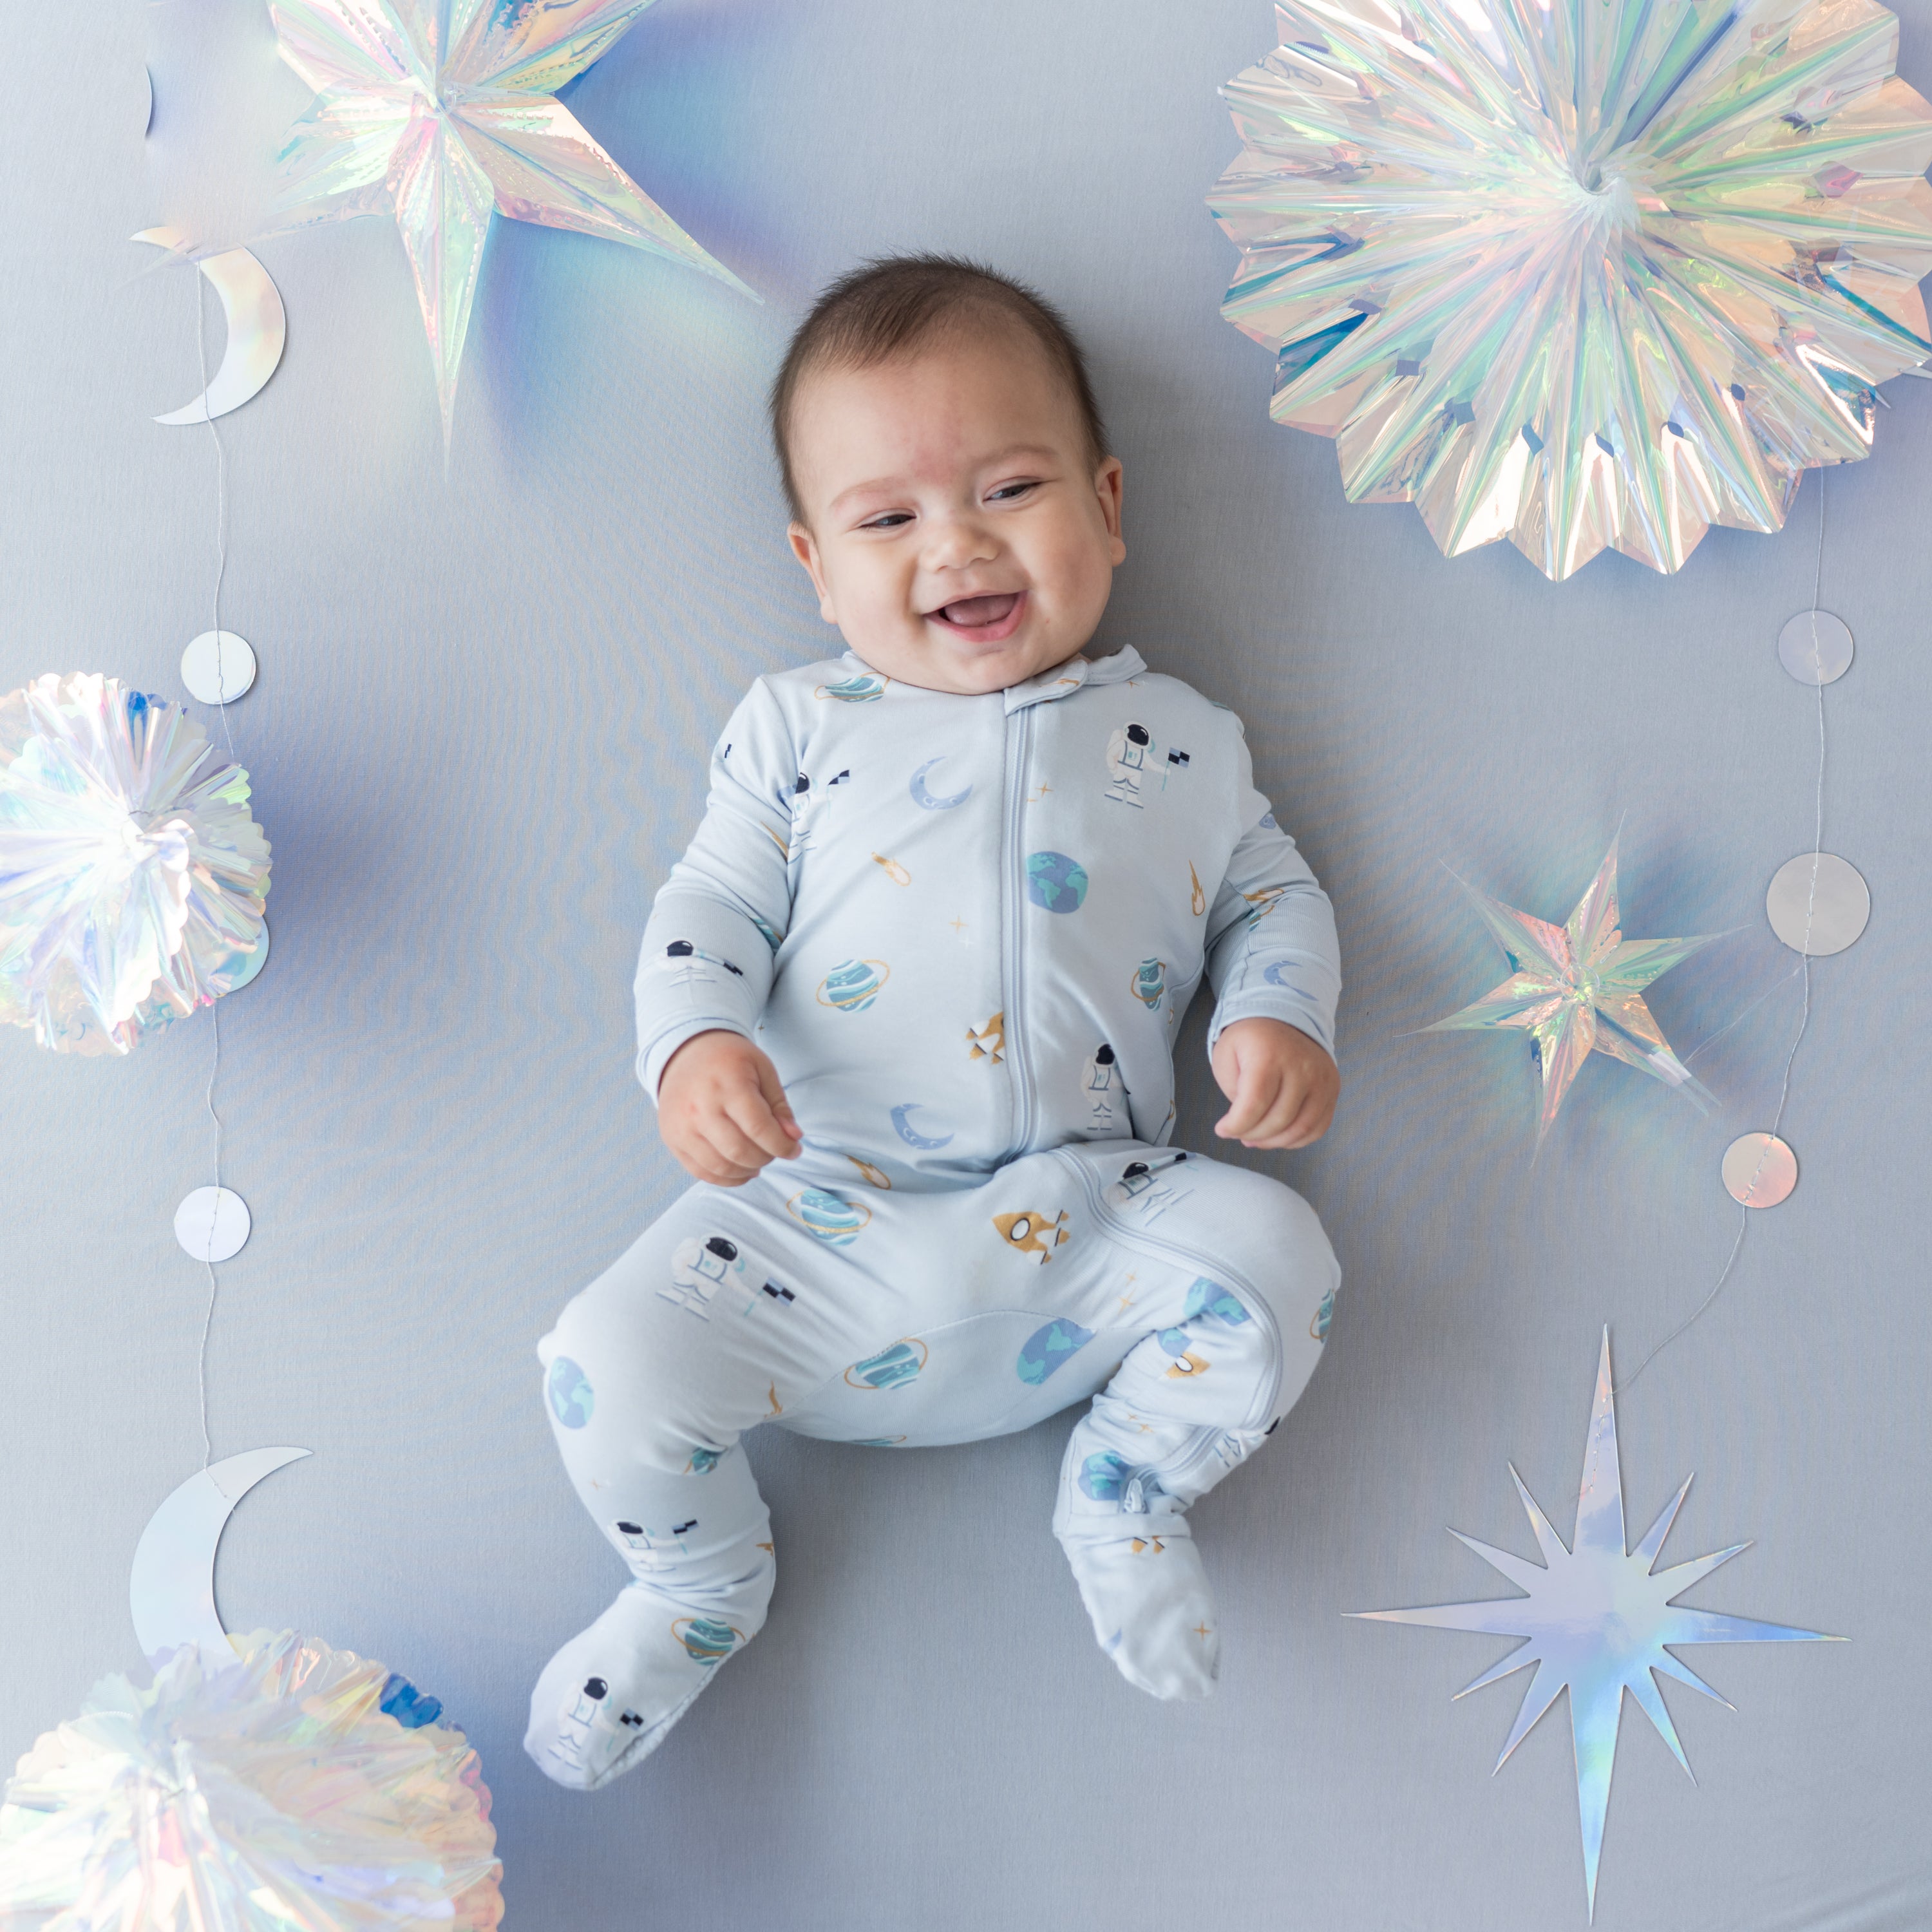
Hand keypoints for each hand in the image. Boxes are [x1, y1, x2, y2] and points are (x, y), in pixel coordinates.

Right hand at [658, 1030, 802, 1184]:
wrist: (684, 1051)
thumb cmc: (729, 1060)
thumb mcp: (762, 1070)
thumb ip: (779, 1105)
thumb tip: (793, 1138)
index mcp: (727, 1085)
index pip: (760, 1129)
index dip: (783, 1145)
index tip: (794, 1149)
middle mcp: (700, 1108)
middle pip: (740, 1152)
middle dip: (766, 1158)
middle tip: (775, 1150)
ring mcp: (682, 1127)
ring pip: (721, 1167)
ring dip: (748, 1170)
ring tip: (758, 1160)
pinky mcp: (672, 1139)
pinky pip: (701, 1171)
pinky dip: (726, 1178)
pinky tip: (740, 1169)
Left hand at [1209, 1017, 1337, 1150]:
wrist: (1284, 1019)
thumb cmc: (1251, 1041)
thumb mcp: (1226, 1056)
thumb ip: (1234, 1093)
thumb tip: (1245, 1125)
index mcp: (1269, 1055)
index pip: (1254, 1104)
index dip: (1236, 1125)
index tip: (1223, 1130)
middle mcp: (1301, 1067)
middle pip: (1278, 1120)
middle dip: (1253, 1134)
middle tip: (1239, 1133)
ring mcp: (1321, 1079)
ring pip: (1300, 1129)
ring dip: (1274, 1142)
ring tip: (1256, 1137)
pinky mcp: (1332, 1089)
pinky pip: (1318, 1127)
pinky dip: (1297, 1140)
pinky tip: (1278, 1135)